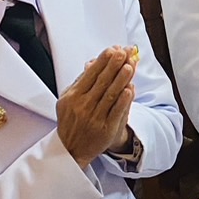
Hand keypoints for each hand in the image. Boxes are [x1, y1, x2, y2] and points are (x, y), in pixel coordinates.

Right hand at [56, 47, 136, 169]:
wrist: (71, 150)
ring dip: (121, 79)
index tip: (113, 49)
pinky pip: (116, 112)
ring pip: (110, 95)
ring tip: (130, 65)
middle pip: (102, 82)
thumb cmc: (71, 121)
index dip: (103, 61)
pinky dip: (123, 100)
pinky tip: (129, 88)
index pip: (90, 74)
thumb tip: (92, 62)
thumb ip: (80, 81)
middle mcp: (83, 106)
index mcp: (73, 97)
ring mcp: (94, 118)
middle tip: (124, 52)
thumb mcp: (68, 100)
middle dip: (114, 65)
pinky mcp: (105, 129)